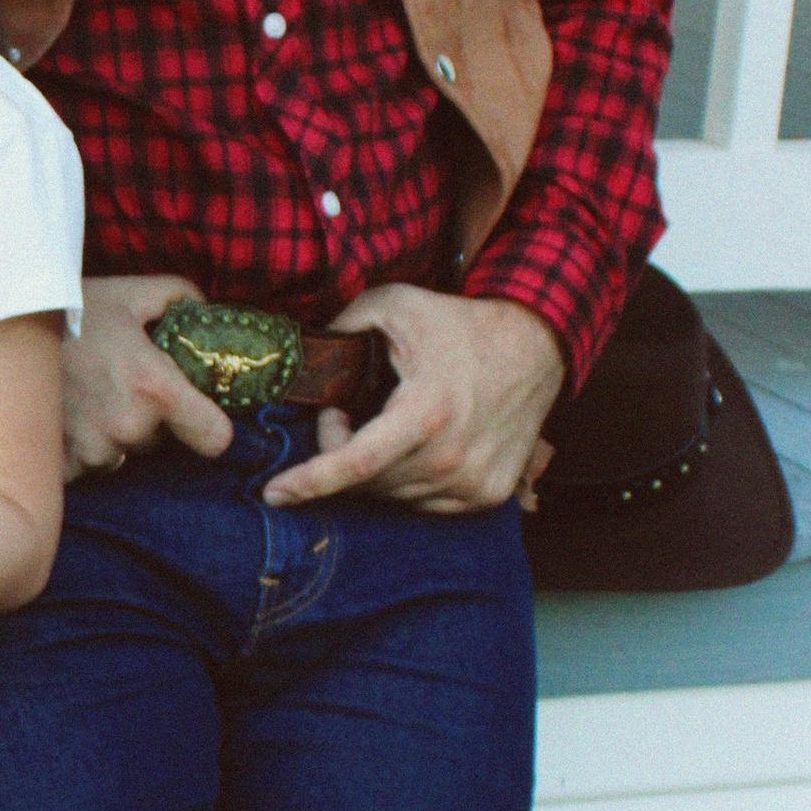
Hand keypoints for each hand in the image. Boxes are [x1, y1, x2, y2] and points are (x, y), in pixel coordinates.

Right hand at [61, 274, 233, 478]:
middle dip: (143, 420)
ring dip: (107, 436)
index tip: (198, 418)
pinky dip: (73, 450)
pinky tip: (59, 418)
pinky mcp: (60, 467)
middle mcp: (127, 427)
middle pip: (157, 441)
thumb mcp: (127, 294)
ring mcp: (92, 451)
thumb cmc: (64, 310)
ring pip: (118, 455)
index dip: (210, 427)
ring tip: (80, 399)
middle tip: (113, 386)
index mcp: (154, 387)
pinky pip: (83, 468)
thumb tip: (203, 310)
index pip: (214, 437)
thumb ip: (177, 298)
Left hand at [270, 285, 564, 513]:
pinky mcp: (488, 495)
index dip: (310, 481)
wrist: (536, 348)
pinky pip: (423, 504)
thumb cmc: (459, 325)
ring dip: (373, 469)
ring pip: (392, 497)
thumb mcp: (394, 306)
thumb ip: (341, 327)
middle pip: (366, 482)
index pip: (356, 463)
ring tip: (386, 423)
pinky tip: (416, 445)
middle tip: (346, 413)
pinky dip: (405, 481)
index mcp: (426, 412)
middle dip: (340, 452)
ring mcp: (473, 482)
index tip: (274, 493)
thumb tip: (302, 360)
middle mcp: (452, 457)